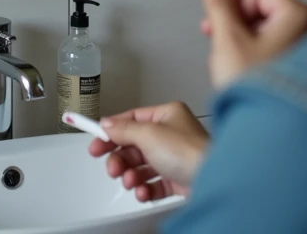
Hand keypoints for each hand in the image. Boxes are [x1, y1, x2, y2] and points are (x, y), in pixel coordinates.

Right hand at [88, 102, 208, 201]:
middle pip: (134, 145)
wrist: (213, 180)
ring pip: (142, 167)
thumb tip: (107, 124)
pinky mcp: (178, 179)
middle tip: (112, 167)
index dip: (111, 130)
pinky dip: (145, 189)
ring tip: (130, 181)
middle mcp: (172, 135)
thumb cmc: (190, 152)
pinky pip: (154, 184)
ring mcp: (175, 158)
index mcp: (167, 115)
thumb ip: (124, 129)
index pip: (131, 119)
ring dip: (131, 175)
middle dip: (120, 158)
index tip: (94, 137)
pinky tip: (142, 191)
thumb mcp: (148, 134)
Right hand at [200, 0, 306, 87]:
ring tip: (236, 67)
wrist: (267, 134)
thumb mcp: (227, 39)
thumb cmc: (257, 91)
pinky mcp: (295, 67)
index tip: (217, 21)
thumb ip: (218, 2)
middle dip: (234, 29)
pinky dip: (250, 60)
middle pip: (258, 11)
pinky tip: (244, 77)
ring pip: (260, 32)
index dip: (232, 6)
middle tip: (224, 46)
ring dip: (239, 46)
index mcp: (298, 15)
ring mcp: (302, 50)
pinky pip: (267, 51)